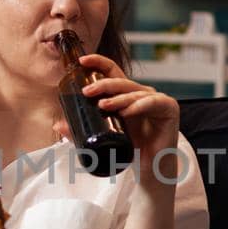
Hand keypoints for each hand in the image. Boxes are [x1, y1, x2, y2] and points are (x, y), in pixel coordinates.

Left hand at [52, 53, 181, 182]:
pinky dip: (139, 106)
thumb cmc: (129, 148)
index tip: (82, 61)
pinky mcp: (168, 108)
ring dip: (118, 98)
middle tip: (87, 92)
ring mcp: (156, 98)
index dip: (98, 62)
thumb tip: (58, 125)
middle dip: (103, 84)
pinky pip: (153, 102)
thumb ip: (81, 131)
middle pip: (121, 81)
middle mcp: (141, 92)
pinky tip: (127, 112)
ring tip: (103, 106)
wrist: (150, 167)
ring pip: (134, 93)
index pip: (112, 71)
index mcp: (126, 94)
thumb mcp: (103, 136)